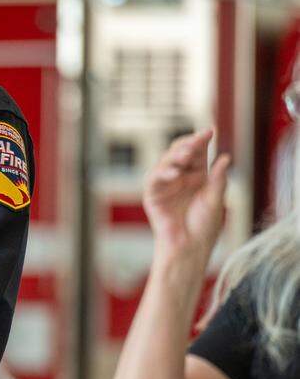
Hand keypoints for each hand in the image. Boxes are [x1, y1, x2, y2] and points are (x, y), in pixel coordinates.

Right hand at [143, 128, 229, 259]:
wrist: (189, 247)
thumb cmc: (204, 227)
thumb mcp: (216, 200)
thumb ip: (218, 179)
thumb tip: (225, 157)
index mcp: (197, 176)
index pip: (197, 153)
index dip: (202, 141)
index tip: (210, 131)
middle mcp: (180, 177)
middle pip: (179, 152)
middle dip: (188, 144)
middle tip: (197, 140)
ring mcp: (165, 185)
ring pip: (166, 162)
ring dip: (176, 156)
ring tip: (187, 154)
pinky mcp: (153, 195)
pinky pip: (154, 179)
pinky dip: (163, 173)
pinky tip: (175, 173)